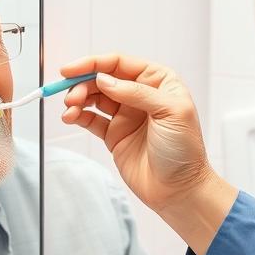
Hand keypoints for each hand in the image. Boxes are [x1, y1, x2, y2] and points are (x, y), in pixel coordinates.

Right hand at [60, 53, 210, 213]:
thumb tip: (103, 80)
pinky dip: (77, 115)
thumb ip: (136, 92)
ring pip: (94, 97)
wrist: (178, 190)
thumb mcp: (170, 112)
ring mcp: (125, 114)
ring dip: (77, 99)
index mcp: (158, 82)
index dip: (94, 64)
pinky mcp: (114, 134)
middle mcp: (140, 94)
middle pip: (102, 78)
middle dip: (82, 84)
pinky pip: (90, 119)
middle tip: (71, 96)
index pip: (120, 63)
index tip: (72, 69)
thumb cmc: (184, 151)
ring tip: (70, 109)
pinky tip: (70, 117)